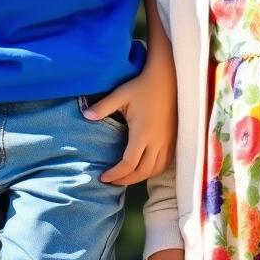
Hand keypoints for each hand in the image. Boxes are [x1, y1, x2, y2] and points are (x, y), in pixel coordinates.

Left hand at [84, 59, 175, 185]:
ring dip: (141, 177)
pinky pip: (166, 163)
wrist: (167, 78)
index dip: (116, 174)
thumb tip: (85, 116)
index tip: (103, 177)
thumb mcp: (121, 94)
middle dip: (126, 180)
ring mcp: (168, 141)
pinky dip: (154, 170)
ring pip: (156, 170)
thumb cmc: (142, 86)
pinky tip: (145, 168)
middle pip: (143, 172)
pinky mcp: (174, 138)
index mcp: (142, 133)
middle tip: (112, 181)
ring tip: (126, 177)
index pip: (129, 164)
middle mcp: (157, 141)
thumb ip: (103, 107)